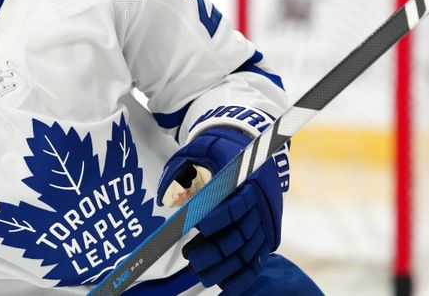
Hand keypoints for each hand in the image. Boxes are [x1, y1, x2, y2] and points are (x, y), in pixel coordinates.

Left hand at [156, 127, 282, 294]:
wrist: (245, 146)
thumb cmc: (215, 150)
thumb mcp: (196, 151)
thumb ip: (178, 171)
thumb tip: (163, 198)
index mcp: (244, 180)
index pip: (234, 204)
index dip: (217, 217)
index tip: (198, 226)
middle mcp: (258, 202)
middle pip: (241, 233)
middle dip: (216, 250)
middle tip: (191, 258)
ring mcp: (263, 219)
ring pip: (248, 250)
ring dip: (226, 266)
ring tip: (201, 274)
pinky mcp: (266, 232)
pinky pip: (258, 258)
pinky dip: (244, 275)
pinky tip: (226, 286)